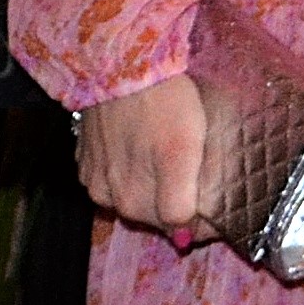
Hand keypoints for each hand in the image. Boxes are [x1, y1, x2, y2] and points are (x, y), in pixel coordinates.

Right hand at [79, 73, 212, 237]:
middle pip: (154, 215)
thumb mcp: (184, 154)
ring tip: (168, 158)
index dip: (203, 220)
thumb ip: (180, 203)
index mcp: (137, 203)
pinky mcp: (84, 158)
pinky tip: (139, 148)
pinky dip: (126, 170)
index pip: (179, 228)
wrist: (121, 64)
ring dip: (151, 187)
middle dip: (177, 204)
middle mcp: (111, 200)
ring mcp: (94, 179)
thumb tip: (180, 240)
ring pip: (132, 196)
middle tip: (198, 175)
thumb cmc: (163, 105)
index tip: (219, 203)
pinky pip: (110, 177)